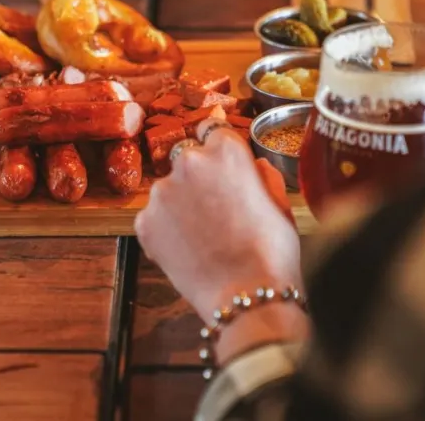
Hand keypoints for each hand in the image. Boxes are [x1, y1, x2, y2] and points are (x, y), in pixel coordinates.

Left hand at [134, 121, 301, 321]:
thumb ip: (262, 174)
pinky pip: (154, 218)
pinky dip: (165, 230)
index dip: (216, 148)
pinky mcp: (143, 221)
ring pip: (169, 189)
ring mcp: (161, 192)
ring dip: (180, 204)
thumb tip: (252, 165)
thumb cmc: (273, 252)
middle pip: (187, 159)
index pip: (212, 129)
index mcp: (225, 151)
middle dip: (198, 176)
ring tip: (202, 236)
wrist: (246, 296)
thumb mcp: (281, 203)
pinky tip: (186, 250)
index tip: (218, 162)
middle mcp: (188, 162)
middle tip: (214, 208)